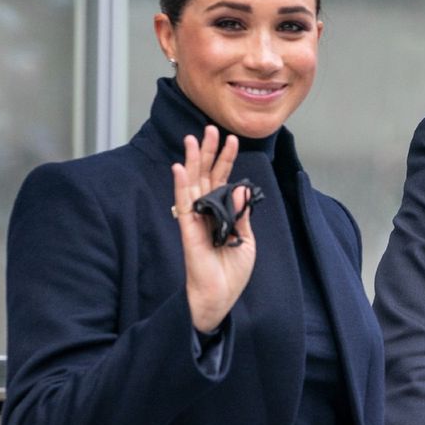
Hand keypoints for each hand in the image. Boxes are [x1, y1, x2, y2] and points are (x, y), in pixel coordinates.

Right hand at [172, 126, 255, 332]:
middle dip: (208, 151)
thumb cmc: (231, 272)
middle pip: (206, 175)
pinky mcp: (188, 230)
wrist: (220, 296)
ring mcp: (196, 219)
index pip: (223, 179)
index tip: (232, 139)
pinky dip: (181, 186)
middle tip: (209, 128)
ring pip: (193, 183)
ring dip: (193, 161)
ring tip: (193, 138)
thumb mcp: (246, 239)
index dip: (227, 159)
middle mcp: (206, 212)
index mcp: (221, 213)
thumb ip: (241, 213)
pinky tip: (179, 168)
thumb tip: (240, 187)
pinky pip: (183, 205)